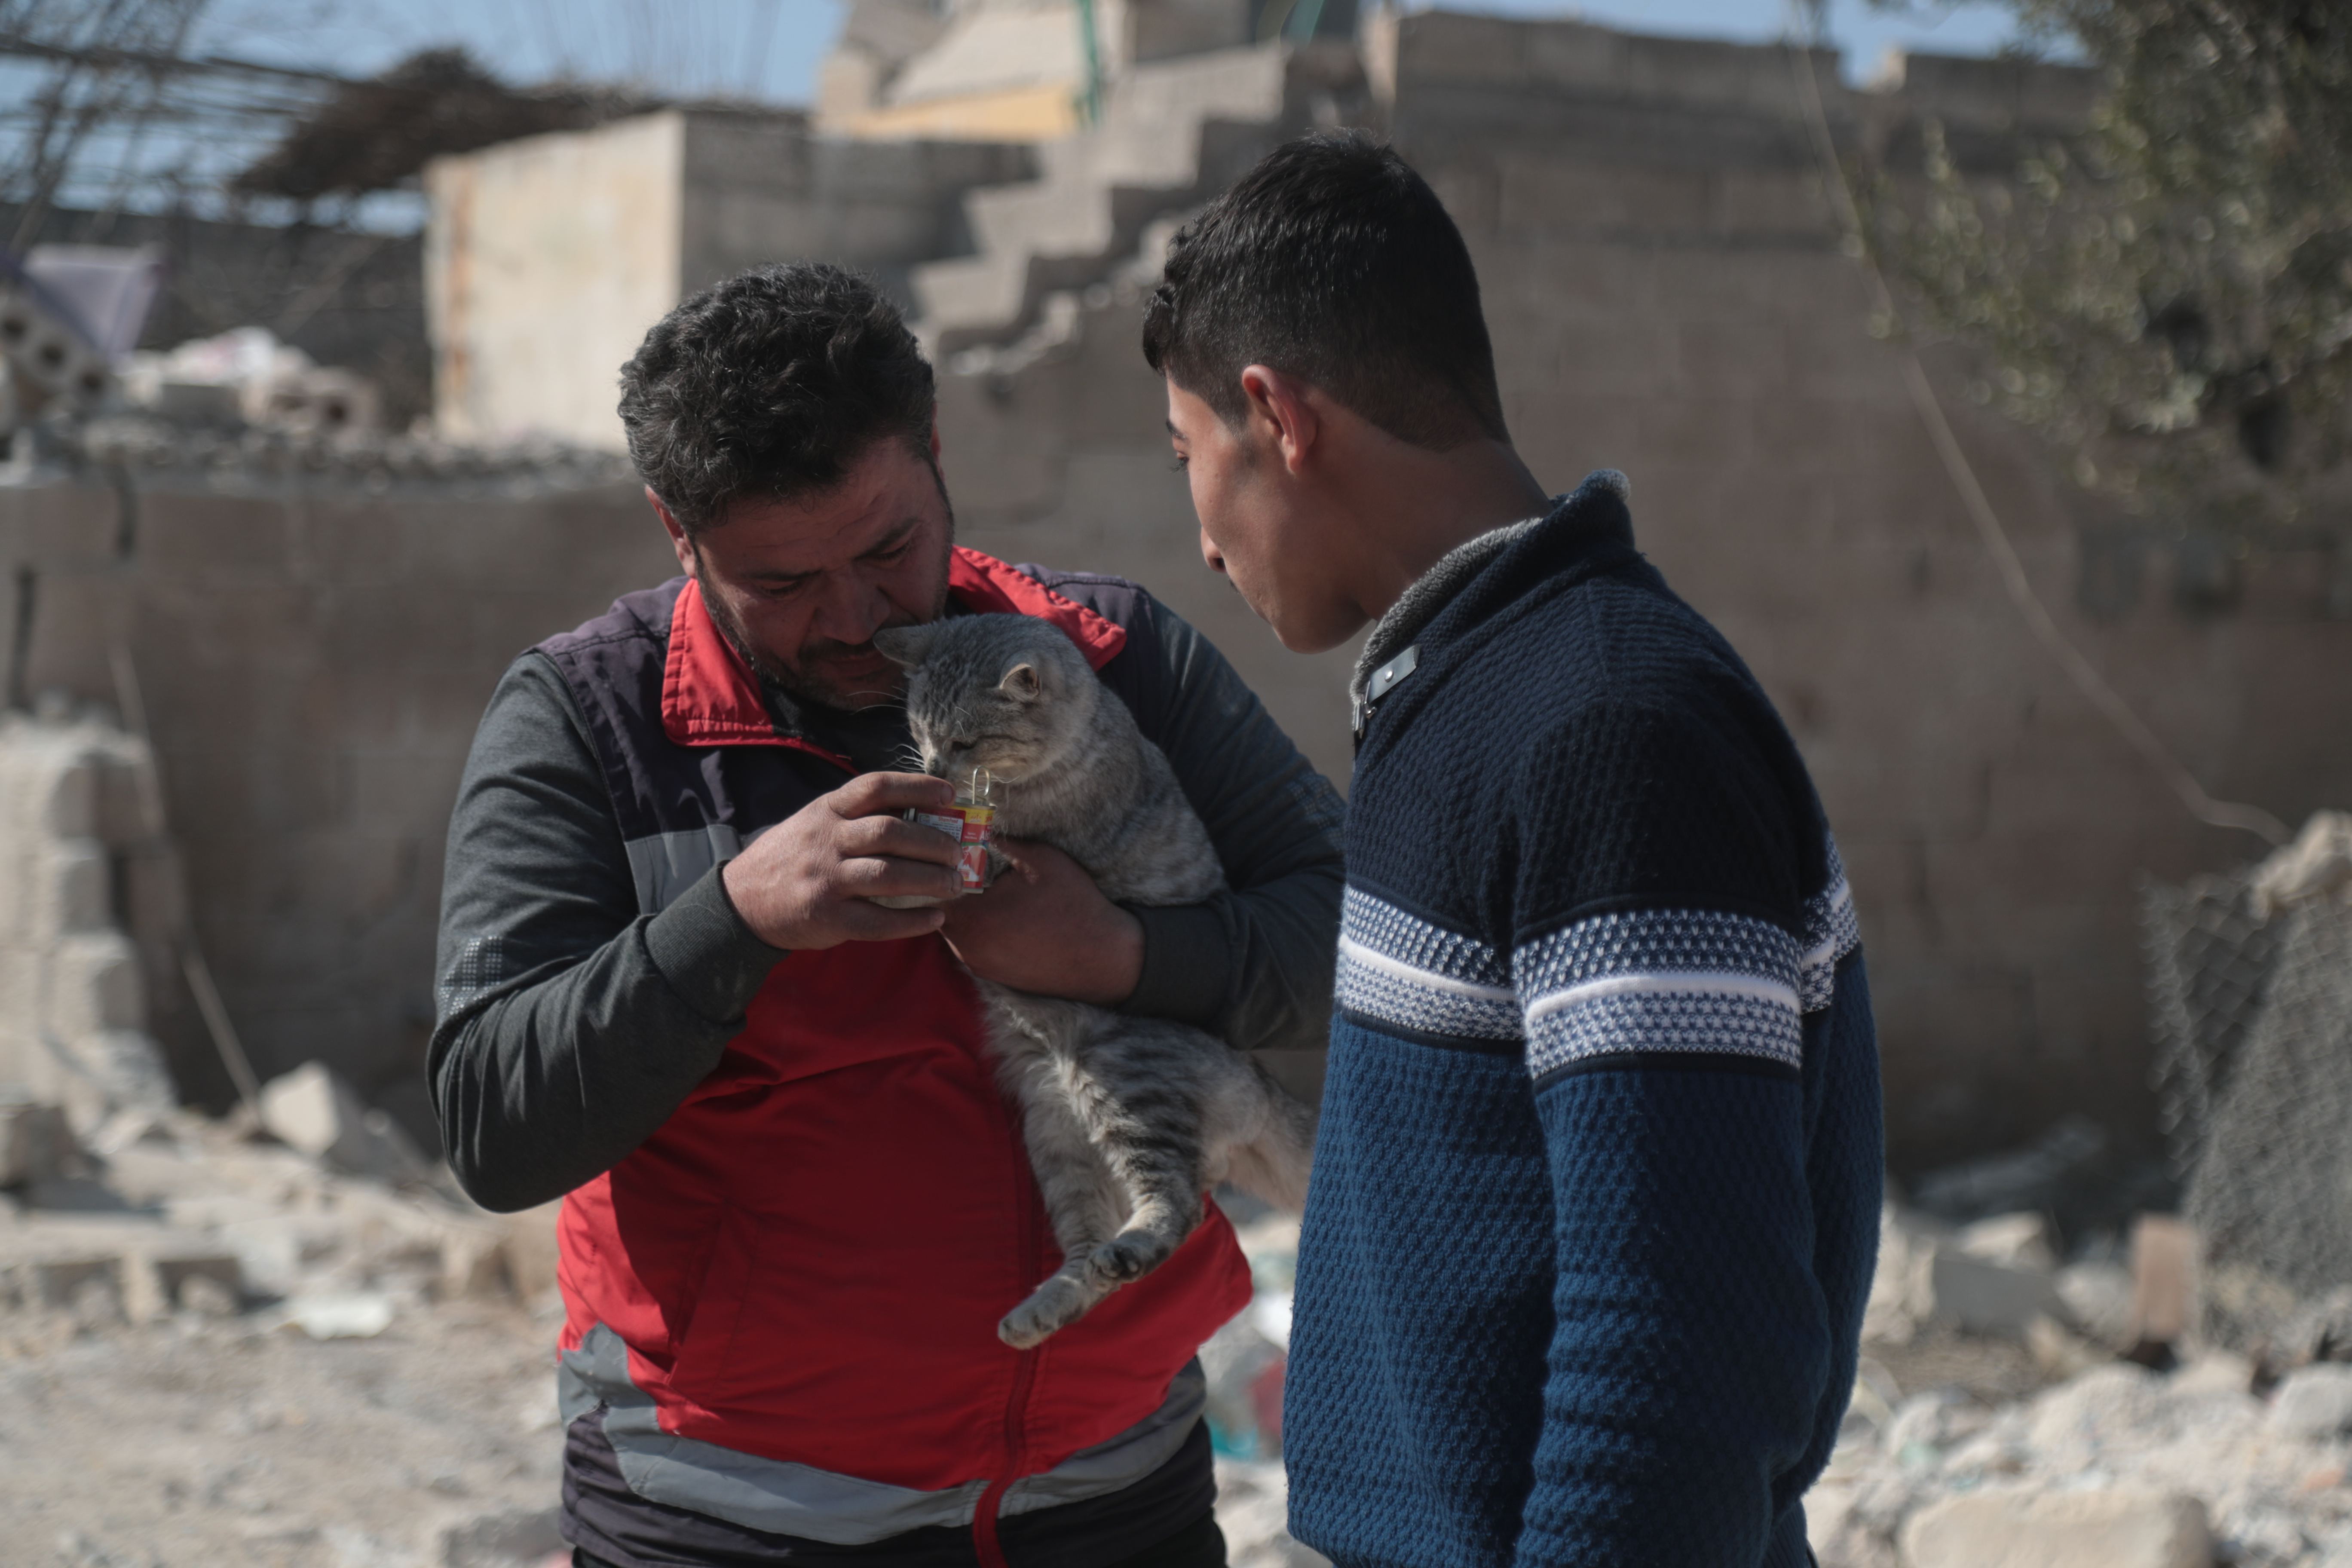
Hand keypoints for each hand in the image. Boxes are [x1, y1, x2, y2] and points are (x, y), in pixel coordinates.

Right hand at [721, 773, 962, 949]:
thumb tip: (919, 815)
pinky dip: (913, 921)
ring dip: (931, 880)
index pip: (876, 786)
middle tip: (958, 853)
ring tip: (954, 885)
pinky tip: (935, 918)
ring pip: (889, 875)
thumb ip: (855, 817)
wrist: (742, 902)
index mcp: (826, 811)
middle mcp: (826, 840)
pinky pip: (879, 921)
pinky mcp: (827, 918)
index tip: (950, 794)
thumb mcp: (814, 823)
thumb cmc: (791, 858)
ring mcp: (826, 880)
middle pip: (890, 832)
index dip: (917, 786)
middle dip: (933, 842)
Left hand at [939, 838, 1144, 1005]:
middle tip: (971, 863)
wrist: (1102, 958)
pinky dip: (979, 926)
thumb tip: (975, 825)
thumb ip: (1002, 841)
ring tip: (989, 888)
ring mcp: (976, 962)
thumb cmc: (1073, 904)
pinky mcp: (989, 974)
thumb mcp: (1041, 859)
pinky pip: (971, 943)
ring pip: (954, 926)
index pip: (933, 884)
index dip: (942, 862)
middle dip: (952, 884)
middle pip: (940, 906)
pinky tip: (1003, 914)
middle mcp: (965, 945)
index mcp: (971, 915)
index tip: (955, 847)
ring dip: (966, 906)